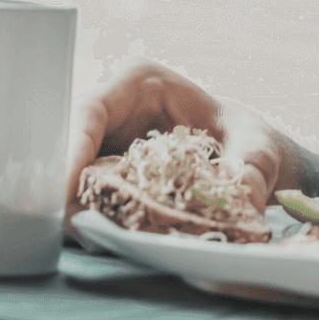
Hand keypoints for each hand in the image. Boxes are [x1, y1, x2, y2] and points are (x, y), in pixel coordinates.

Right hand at [64, 60, 287, 232]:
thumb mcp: (257, 148)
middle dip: (61, 184)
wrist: (247, 157)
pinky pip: (82, 190)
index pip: (89, 111)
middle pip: (66, 142)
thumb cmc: (248, 139)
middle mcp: (111, 105)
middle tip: (66, 226)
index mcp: (138, 81)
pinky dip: (87, 214)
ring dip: (70, 204)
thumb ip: (250, 166)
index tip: (64, 190)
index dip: (70, 149)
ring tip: (82, 238)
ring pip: (67, 169)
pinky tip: (98, 238)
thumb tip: (238, 191)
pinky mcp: (101, 168)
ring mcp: (101, 138)